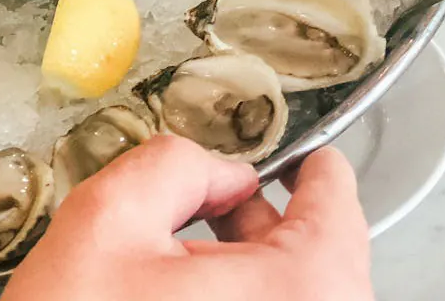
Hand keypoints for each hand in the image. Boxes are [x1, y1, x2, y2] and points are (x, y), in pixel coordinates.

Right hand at [2, 136, 371, 300]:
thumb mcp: (108, 218)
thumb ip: (175, 166)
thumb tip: (217, 171)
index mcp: (298, 291)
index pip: (336, 207)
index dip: (310, 170)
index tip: (297, 159)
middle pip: (316, 258)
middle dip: (262, 222)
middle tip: (217, 200)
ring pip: (288, 296)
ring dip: (246, 269)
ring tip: (185, 256)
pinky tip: (183, 298)